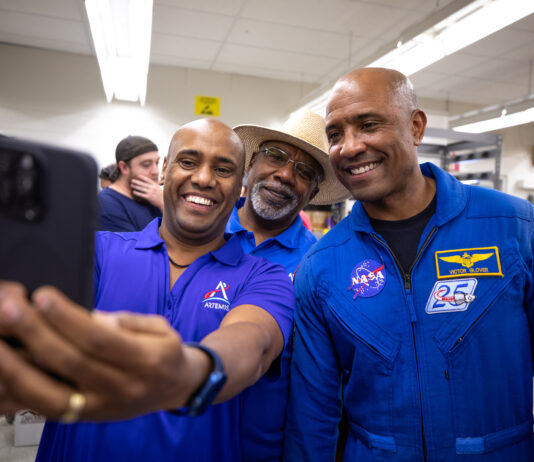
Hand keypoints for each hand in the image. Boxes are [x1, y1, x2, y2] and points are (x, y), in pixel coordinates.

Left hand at [0, 282, 209, 420]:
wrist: (175, 389)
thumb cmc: (164, 352)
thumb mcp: (161, 328)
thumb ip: (129, 322)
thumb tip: (93, 319)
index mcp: (145, 360)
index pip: (99, 339)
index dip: (68, 318)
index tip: (43, 295)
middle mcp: (122, 388)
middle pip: (71, 363)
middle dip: (36, 334)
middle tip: (11, 309)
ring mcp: (101, 407)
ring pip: (52, 394)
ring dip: (18, 369)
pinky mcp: (85, 418)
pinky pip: (46, 410)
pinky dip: (20, 394)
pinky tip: (4, 373)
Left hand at [130, 175, 162, 209]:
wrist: (164, 202)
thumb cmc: (161, 196)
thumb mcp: (158, 188)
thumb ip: (154, 185)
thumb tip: (148, 183)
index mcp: (155, 185)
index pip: (148, 180)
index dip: (143, 178)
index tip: (138, 176)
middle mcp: (152, 188)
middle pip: (143, 184)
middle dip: (137, 182)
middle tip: (132, 180)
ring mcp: (150, 192)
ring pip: (141, 189)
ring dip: (136, 186)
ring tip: (131, 185)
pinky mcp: (149, 197)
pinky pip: (141, 194)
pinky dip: (137, 193)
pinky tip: (134, 192)